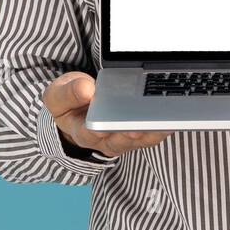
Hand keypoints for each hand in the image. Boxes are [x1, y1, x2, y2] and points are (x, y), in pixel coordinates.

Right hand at [42, 71, 173, 157]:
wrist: (81, 109)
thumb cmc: (70, 102)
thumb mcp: (57, 95)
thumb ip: (68, 92)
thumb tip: (85, 89)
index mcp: (81, 131)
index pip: (90, 133)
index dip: (100, 130)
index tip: (108, 125)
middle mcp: (104, 141)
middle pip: (121, 139)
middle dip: (132, 130)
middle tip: (143, 121)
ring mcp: (124, 140)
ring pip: (141, 138)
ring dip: (152, 128)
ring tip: (163, 116)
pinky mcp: (140, 135)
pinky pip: (153, 134)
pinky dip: (163, 125)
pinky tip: (171, 114)